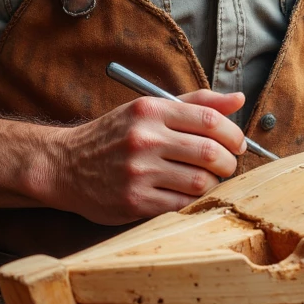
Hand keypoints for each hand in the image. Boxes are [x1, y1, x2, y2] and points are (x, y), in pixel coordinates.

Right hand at [48, 88, 246, 224]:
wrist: (65, 165)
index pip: (210, 119)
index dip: (234, 134)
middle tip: (226, 165)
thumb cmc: (114, 136)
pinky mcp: (134, 202)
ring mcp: (138, 172)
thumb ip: (195, 103)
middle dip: (229, 162)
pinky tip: (186, 195)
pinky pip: (181, 205)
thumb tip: (238, 99)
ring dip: (212, 184)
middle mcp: (144, 139)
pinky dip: (192, 202)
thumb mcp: (148, 110)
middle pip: (211, 152)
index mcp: (150, 111)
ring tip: (205, 180)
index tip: (237, 144)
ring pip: (200, 182)